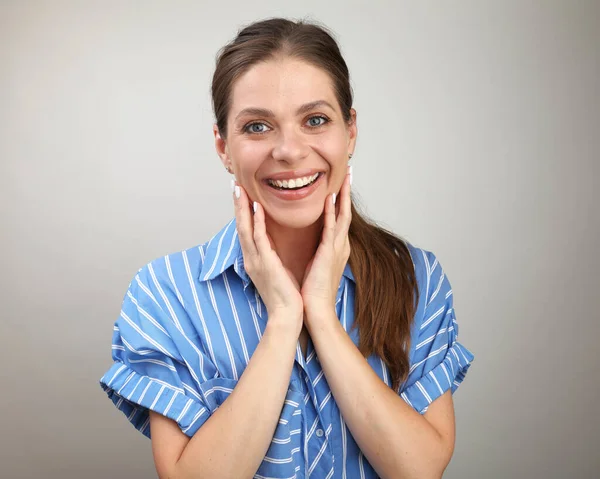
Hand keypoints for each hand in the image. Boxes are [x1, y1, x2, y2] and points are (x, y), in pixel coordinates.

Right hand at [233, 182, 303, 331]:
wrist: (287, 315)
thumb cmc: (285, 296)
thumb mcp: (275, 271)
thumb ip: (271, 257)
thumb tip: (272, 246)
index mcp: (254, 259)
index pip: (245, 230)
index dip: (242, 212)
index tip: (241, 194)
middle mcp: (250, 258)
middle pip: (240, 226)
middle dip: (237, 205)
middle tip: (234, 184)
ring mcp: (256, 260)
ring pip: (245, 228)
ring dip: (242, 208)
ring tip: (240, 189)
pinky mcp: (265, 263)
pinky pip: (259, 238)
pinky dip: (256, 222)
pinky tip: (256, 208)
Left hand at [301, 166, 351, 318]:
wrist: (315, 309)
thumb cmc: (312, 290)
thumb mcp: (316, 263)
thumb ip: (318, 249)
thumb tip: (315, 240)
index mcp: (335, 246)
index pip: (339, 217)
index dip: (341, 198)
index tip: (340, 181)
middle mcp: (340, 244)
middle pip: (345, 211)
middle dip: (347, 190)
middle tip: (349, 170)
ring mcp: (336, 248)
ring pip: (343, 215)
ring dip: (343, 195)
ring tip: (346, 176)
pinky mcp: (329, 253)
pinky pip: (331, 228)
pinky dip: (331, 212)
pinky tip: (330, 198)